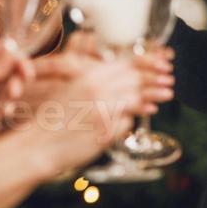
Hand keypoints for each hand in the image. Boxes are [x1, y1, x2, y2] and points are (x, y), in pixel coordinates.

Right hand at [11, 50, 173, 177]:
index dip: (147, 62)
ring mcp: (102, 110)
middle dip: (155, 78)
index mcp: (86, 76)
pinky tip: (149, 112)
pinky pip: (127, 122)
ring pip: (135, 97)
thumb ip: (93, 82)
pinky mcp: (105, 131)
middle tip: (169, 79)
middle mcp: (96, 89)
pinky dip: (136, 117)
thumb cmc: (51, 119)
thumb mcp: (69, 91)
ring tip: (168, 93)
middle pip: (134, 79)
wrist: (37, 145)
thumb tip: (120, 79)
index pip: (125, 63)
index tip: (162, 62)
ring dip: (154, 94)